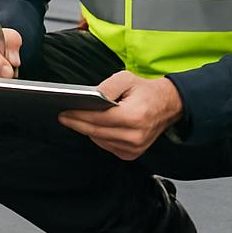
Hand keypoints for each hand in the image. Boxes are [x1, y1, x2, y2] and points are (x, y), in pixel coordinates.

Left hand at [58, 71, 182, 160]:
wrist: (168, 105)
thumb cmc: (146, 91)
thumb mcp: (126, 78)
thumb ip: (107, 86)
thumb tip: (91, 97)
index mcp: (134, 116)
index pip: (99, 118)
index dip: (79, 115)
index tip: (65, 111)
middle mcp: (135, 135)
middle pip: (96, 131)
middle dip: (77, 123)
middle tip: (64, 116)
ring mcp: (134, 147)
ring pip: (100, 140)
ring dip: (87, 130)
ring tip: (75, 119)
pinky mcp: (132, 154)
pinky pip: (107, 146)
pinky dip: (98, 136)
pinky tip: (93, 127)